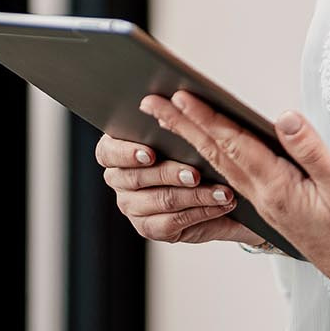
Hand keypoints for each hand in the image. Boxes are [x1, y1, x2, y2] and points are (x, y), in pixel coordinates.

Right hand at [94, 131, 262, 246]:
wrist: (211, 186)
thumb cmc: (192, 150)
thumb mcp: (182, 133)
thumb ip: (173, 122)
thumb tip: (176, 103)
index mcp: (116, 150)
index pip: (107, 151)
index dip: (126, 153)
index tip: (151, 153)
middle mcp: (119, 179)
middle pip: (136, 179)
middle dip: (169, 175)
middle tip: (196, 173)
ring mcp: (132, 206)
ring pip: (160, 201)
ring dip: (194, 195)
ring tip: (221, 191)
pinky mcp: (149, 228)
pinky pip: (172, 223)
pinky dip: (200, 212)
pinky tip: (219, 204)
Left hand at [140, 90, 329, 317]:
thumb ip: (313, 151)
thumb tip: (283, 117)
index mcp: (278, 189)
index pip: (233, 146)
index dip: (206, 119)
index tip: (180, 96)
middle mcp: (263, 198)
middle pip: (215, 155)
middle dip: (183, 126)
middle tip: (151, 103)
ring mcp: (266, 206)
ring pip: (221, 167)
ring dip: (192, 141)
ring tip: (169, 120)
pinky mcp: (274, 210)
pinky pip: (234, 180)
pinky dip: (214, 159)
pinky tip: (206, 150)